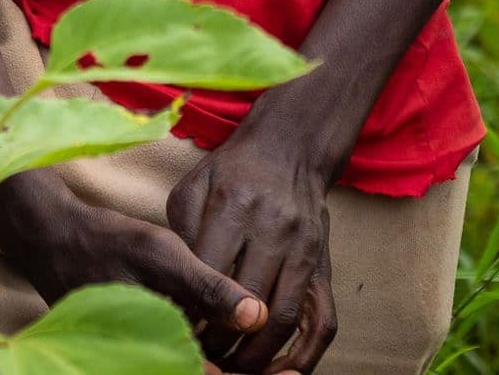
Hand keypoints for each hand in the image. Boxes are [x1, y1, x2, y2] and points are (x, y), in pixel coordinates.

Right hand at [0, 178, 269, 352]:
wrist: (56, 242)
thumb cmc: (113, 244)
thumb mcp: (164, 257)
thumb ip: (209, 290)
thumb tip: (257, 317)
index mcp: (152, 351)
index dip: (251, 374)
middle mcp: (141, 364)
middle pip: (206, 374)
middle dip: (244, 372)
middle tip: (290, 373)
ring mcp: (136, 362)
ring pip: (192, 370)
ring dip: (229, 367)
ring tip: (276, 365)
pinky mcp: (137, 356)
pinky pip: (177, 365)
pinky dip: (206, 358)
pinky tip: (232, 344)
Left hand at [169, 133, 338, 370]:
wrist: (290, 146)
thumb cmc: (231, 171)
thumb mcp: (193, 187)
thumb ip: (181, 234)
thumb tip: (173, 291)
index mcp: (235, 205)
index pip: (209, 275)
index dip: (190, 312)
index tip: (175, 333)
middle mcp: (274, 227)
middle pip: (244, 303)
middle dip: (218, 342)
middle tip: (199, 359)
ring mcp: (304, 247)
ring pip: (281, 319)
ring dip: (254, 356)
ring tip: (230, 369)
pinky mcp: (324, 263)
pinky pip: (322, 322)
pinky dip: (302, 356)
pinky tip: (276, 370)